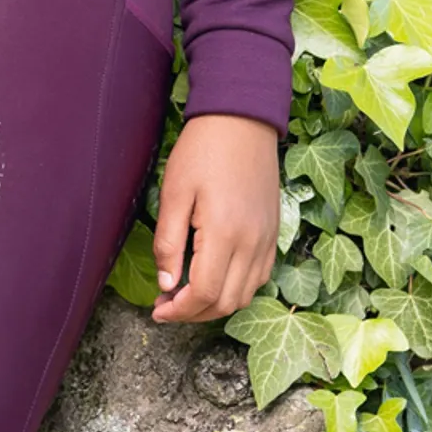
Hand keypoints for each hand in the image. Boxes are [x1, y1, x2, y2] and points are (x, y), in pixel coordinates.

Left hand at [150, 113, 280, 323]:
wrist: (242, 118)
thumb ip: (168, 243)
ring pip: (245, 295)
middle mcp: (252, 243)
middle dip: (193, 313)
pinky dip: (238, 288)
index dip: (178, 310)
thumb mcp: (174, 193)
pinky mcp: (273, 231)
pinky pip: (260, 276)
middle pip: (225, 303)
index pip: (203, 294)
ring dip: (216, 304)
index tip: (157, 308)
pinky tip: (217, 277)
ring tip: (189, 294)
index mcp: (225, 233)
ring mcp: (267, 238)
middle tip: (168, 304)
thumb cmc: (203, 150)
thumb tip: (167, 284)